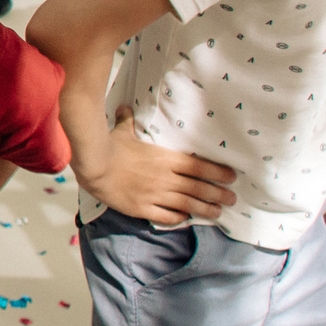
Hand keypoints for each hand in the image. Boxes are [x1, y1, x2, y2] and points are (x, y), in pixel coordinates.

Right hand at [79, 106, 238, 224]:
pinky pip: (167, 216)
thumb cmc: (109, 147)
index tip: (231, 177)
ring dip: (206, 209)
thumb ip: (128, 121)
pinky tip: (187, 218)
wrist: (93, 166)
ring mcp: (155, 195)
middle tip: (232, 199)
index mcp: (166, 159)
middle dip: (219, 194)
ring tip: (218, 212)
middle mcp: (166, 178)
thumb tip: (124, 108)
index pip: (200, 167)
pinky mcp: (143, 208)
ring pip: (188, 204)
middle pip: (200, 188)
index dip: (219, 173)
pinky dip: (180, 217)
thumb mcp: (121, 131)